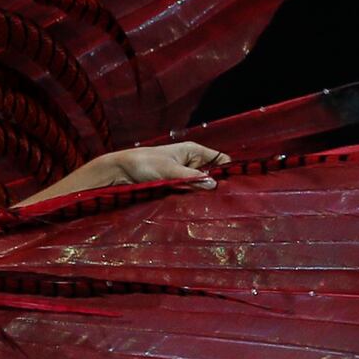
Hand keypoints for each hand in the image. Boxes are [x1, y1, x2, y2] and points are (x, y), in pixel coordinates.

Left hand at [35, 141, 225, 200]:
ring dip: (203, 194)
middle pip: (211, 174)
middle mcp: (190, 161)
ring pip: (200, 185)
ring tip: (216, 207)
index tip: (238, 185)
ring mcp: (182, 173)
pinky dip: (192, 197)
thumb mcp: (171, 171)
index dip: (229, 171)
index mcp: (193, 151)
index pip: (219, 160)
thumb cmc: (144, 164)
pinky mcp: (173, 184)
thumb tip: (214, 185)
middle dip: (217, 186)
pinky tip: (198, 208)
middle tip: (229, 202)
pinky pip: (188, 191)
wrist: (120, 170)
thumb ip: (192, 178)